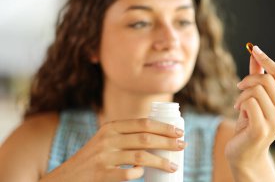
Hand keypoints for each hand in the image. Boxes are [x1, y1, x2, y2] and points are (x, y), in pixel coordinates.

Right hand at [40, 119, 185, 181]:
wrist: (67, 177)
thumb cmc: (93, 158)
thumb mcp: (106, 140)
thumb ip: (126, 135)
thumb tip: (158, 136)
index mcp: (111, 127)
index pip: (143, 123)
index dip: (164, 127)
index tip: (179, 132)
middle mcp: (108, 139)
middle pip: (145, 138)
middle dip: (167, 142)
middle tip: (182, 146)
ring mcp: (104, 157)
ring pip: (140, 157)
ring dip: (161, 161)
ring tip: (173, 166)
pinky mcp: (102, 174)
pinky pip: (127, 174)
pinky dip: (138, 174)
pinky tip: (144, 175)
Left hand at [225, 45, 274, 180]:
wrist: (245, 152)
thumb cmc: (250, 123)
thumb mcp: (255, 98)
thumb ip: (258, 76)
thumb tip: (255, 53)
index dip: (266, 59)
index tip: (254, 48)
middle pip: (266, 79)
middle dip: (248, 79)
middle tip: (239, 87)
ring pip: (256, 89)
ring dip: (241, 94)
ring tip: (239, 105)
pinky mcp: (262, 127)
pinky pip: (249, 101)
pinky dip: (240, 103)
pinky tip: (239, 113)